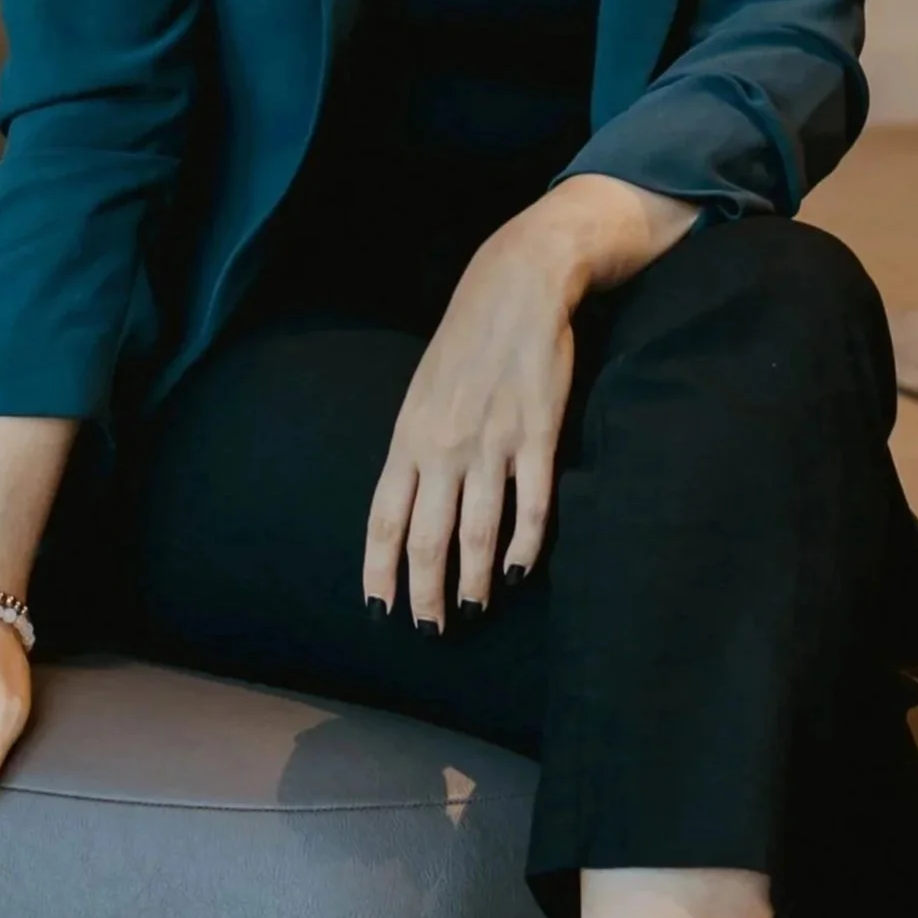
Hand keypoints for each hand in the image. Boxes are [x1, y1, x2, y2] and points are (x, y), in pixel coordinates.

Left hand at [363, 212, 582, 629]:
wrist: (516, 287)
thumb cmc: (465, 343)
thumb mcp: (421, 393)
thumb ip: (415, 450)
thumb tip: (407, 508)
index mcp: (408, 438)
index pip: (384, 520)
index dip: (380, 571)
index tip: (380, 610)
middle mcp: (443, 447)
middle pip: (428, 539)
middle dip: (426, 593)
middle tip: (432, 630)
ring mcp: (491, 443)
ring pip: (478, 533)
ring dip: (474, 582)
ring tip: (473, 611)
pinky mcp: (537, 435)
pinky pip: (531, 506)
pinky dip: (524, 546)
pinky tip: (518, 572)